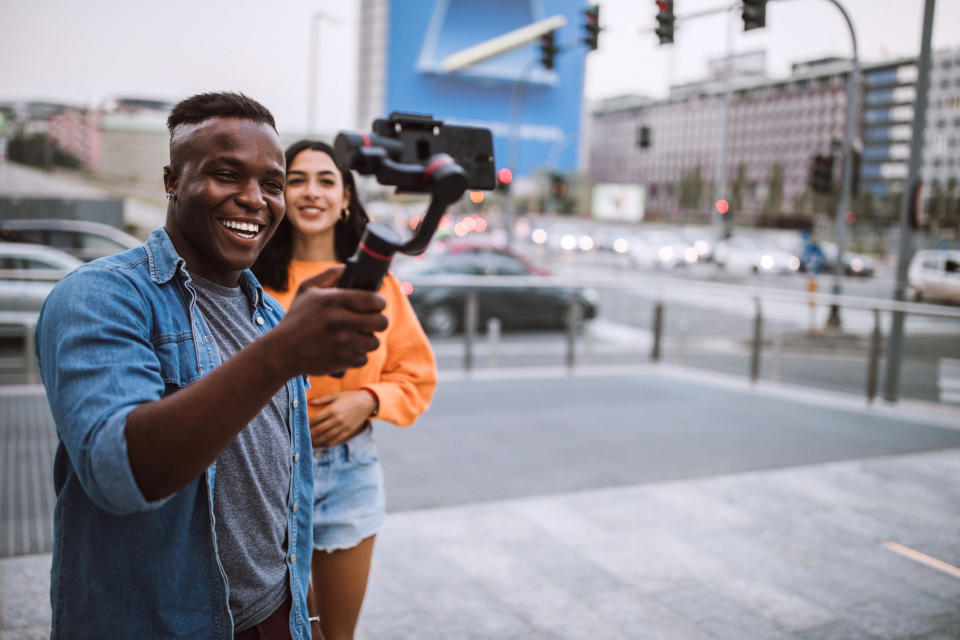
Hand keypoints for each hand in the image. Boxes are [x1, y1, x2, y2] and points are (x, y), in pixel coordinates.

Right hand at [272, 265, 387, 377]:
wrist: (282, 351)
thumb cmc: (296, 318)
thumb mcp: (306, 290)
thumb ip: (328, 276)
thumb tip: (347, 267)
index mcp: (334, 300)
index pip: (374, 300)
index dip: (379, 302)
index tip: (376, 304)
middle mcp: (340, 321)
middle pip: (381, 322)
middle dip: (378, 321)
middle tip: (371, 321)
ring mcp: (342, 343)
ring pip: (374, 341)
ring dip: (368, 339)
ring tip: (357, 336)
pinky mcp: (342, 361)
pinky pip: (364, 358)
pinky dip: (358, 355)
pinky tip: (348, 349)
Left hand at [309, 391, 375, 447]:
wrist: (367, 402)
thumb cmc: (350, 397)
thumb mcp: (336, 395)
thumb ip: (322, 399)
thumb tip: (309, 401)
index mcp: (332, 409)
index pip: (316, 419)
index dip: (307, 423)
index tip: (302, 426)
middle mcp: (337, 419)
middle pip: (320, 429)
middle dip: (310, 434)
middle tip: (304, 436)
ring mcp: (343, 426)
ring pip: (327, 436)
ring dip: (318, 440)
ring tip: (311, 442)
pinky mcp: (349, 431)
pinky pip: (337, 439)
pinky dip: (329, 443)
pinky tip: (324, 444)